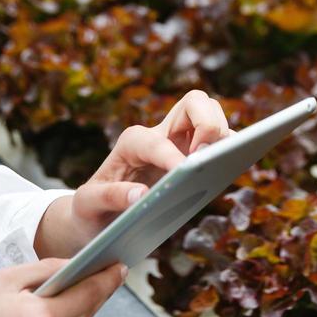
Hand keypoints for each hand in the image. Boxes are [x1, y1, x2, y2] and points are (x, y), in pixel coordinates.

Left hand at [33, 89, 231, 259]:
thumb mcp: (87, 204)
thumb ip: (108, 197)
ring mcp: (181, 144)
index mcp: (131, 142)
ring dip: (221, 134)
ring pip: (212, 115)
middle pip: (195, 102)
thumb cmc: (91, 207)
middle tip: (205, 156)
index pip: (156, 140)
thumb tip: (140, 195)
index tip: (182, 172)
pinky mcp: (194, 157)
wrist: (99, 214)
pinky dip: (230, 149)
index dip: (171, 155)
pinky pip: (220, 142)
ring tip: (219, 162)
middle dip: (207, 121)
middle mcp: (159, 135)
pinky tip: (228, 169)